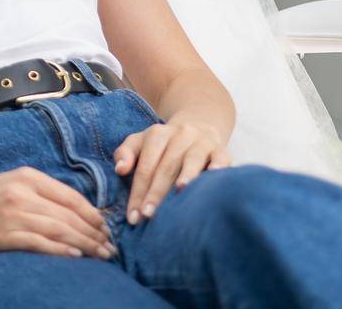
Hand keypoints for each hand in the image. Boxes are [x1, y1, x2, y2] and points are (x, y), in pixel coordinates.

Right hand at [0, 167, 115, 258]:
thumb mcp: (15, 183)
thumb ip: (44, 193)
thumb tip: (81, 212)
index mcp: (28, 177)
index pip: (71, 196)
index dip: (93, 214)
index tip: (107, 228)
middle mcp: (22, 193)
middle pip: (68, 215)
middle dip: (94, 233)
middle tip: (110, 247)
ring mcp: (13, 215)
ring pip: (58, 229)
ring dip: (84, 244)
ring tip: (100, 254)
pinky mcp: (4, 235)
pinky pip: (39, 243)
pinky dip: (60, 250)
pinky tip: (75, 256)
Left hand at [114, 118, 231, 223]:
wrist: (197, 126)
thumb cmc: (163, 144)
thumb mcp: (140, 143)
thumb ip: (125, 153)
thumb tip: (120, 169)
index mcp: (157, 134)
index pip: (145, 166)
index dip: (138, 191)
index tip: (134, 216)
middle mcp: (180, 135)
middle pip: (166, 166)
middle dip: (156, 192)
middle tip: (149, 215)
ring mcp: (201, 142)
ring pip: (193, 159)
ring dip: (186, 176)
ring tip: (179, 193)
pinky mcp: (220, 149)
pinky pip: (221, 156)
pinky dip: (219, 165)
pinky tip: (214, 175)